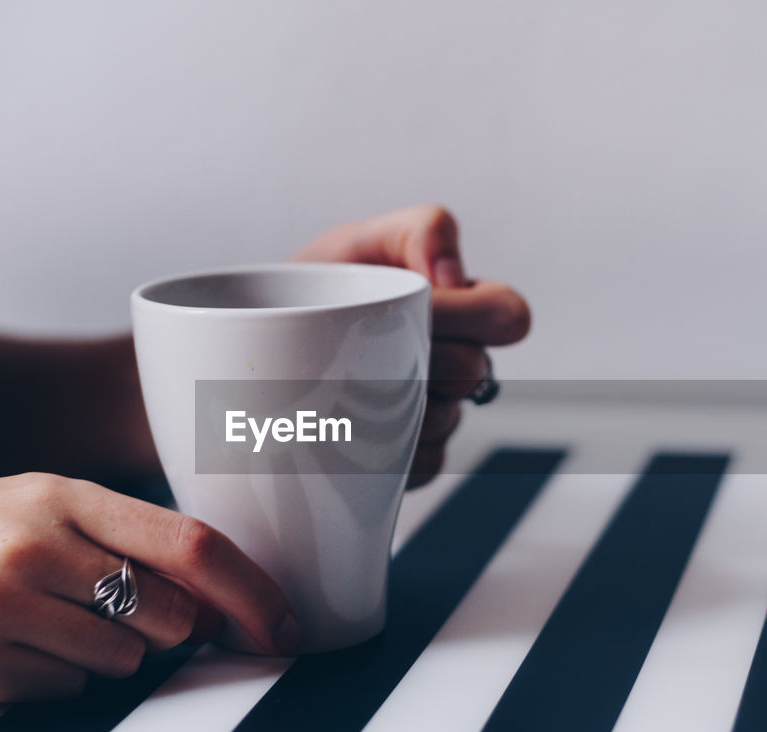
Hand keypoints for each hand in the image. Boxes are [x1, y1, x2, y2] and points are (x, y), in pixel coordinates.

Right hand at [0, 474, 299, 700]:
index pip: (191, 542)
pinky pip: (62, 694)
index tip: (287, 628)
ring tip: (28, 627)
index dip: (254, 592)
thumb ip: (111, 541)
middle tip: (103, 621)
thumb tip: (206, 602)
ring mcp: (1, 602)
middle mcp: (35, 541)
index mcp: (57, 494)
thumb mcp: (19, 509)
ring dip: (96, 659)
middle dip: (163, 635)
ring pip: (120, 663)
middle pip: (167, 614)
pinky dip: (46, 685)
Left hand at [293, 205, 530, 486]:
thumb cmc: (308, 298)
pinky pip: (421, 466)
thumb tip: (450, 276)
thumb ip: (420, 231)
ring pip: (446, 422)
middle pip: (474, 371)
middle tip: (370, 346)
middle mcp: (454, 364)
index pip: (508, 316)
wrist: (258, 355)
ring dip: (398, 406)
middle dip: (420, 356)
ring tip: (348, 387)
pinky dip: (386, 452)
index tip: (424, 309)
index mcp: (457, 308)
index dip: (475, 317)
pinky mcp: (411, 464)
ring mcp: (435, 417)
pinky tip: (353, 433)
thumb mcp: (354, 244)